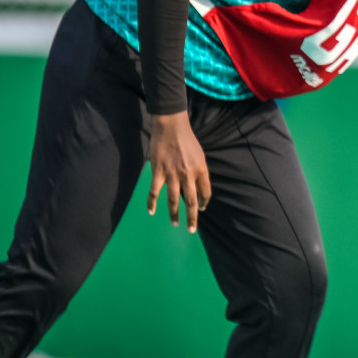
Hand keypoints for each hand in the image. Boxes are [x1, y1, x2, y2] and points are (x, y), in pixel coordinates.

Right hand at [147, 111, 210, 233]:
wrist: (171, 127)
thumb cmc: (187, 140)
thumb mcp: (200, 155)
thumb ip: (199, 171)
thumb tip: (197, 186)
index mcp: (201, 169)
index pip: (206, 192)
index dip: (204, 202)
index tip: (202, 208)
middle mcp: (188, 174)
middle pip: (192, 201)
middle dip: (192, 217)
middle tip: (191, 230)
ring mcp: (173, 174)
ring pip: (174, 200)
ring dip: (174, 214)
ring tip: (175, 223)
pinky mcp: (158, 172)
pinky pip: (155, 192)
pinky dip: (152, 203)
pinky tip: (151, 212)